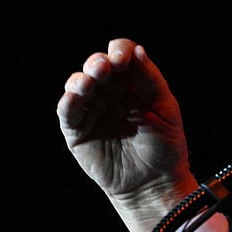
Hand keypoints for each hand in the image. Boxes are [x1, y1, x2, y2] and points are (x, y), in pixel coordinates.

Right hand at [57, 38, 199, 231]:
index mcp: (132, 82)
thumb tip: (137, 50)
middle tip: (105, 67)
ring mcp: (91, 109)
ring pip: (77, 84)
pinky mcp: (77, 130)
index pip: (121, 55)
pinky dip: (69, 102)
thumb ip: (150, 79)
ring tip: (89, 82)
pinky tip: (76, 97)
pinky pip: (67, 111)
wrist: (154, 181)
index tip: (123, 58)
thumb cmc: (164, 144)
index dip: (119, 51)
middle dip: (98, 63)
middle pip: (96, 65)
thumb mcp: (165, 108)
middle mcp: (109, 91)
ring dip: (81, 79)